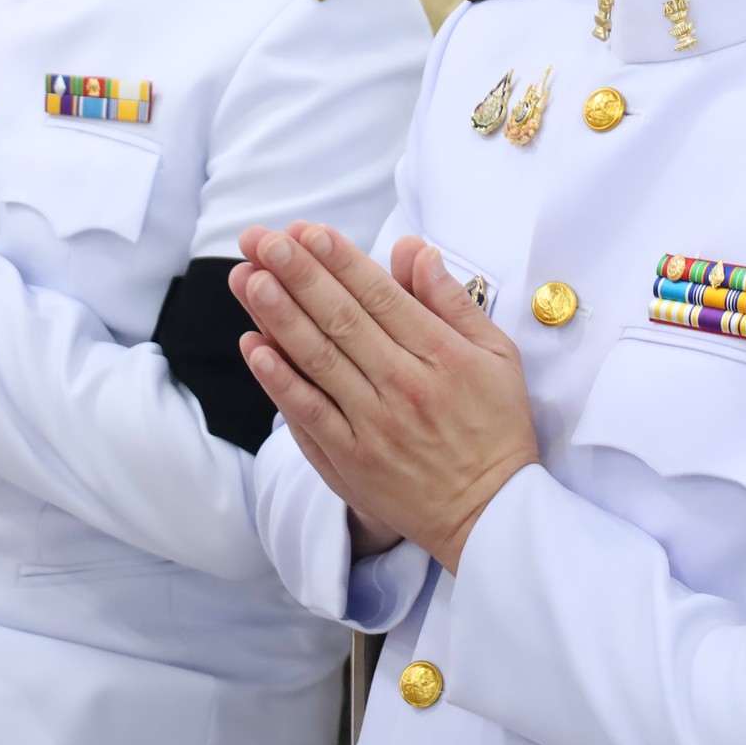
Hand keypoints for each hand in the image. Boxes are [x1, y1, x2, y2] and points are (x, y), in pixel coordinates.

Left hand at [230, 223, 538, 572]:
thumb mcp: (497, 355)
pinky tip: (254, 347)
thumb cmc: (494, 427)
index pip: (381, 297)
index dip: (341, 261)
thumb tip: (415, 250)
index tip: (308, 230)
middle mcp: (403, 387)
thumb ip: (453, 300)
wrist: (489, 514)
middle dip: (299, 275)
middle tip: (264, 241)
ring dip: (278, 317)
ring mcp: (372, 426)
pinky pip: (307, 415)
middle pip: (341, 321)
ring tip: (248, 278)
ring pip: (317, 361)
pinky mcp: (349, 461)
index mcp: (441, 356)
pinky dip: (278, 381)